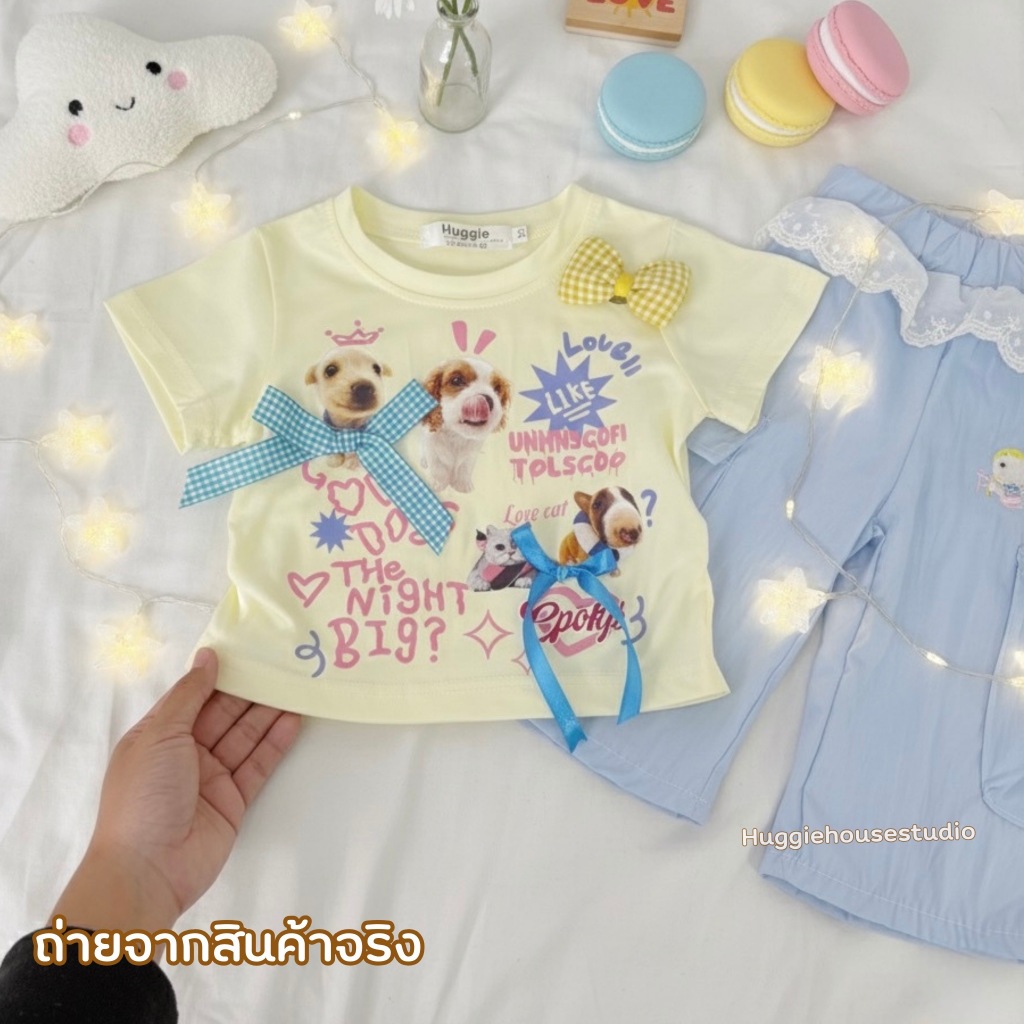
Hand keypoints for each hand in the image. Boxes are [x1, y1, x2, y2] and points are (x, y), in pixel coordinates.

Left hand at [52, 649, 300, 932]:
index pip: (192, 697)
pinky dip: (275, 744)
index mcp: (158, 736)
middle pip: (222, 715)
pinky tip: (293, 721)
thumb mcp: (159, 735)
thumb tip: (208, 656)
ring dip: (267, 713)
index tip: (246, 650)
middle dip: (249, 691)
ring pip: (244, 737)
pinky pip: (257, 765)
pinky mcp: (234, 800)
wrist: (148, 868)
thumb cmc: (143, 795)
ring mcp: (211, 778)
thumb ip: (190, 695)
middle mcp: (184, 754)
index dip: (217, 675)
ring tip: (295, 686)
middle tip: (280, 665)